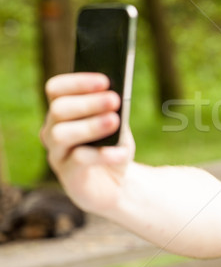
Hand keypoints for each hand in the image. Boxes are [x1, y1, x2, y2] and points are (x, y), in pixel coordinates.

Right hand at [40, 73, 134, 213]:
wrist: (117, 185)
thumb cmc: (113, 147)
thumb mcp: (118, 127)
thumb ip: (114, 112)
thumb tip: (115, 97)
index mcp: (63, 112)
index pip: (57, 89)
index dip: (78, 82)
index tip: (105, 81)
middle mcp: (53, 130)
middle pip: (58, 109)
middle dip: (88, 102)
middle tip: (114, 99)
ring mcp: (57, 154)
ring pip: (62, 134)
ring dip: (90, 125)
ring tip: (114, 121)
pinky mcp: (68, 176)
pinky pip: (79, 160)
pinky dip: (103, 154)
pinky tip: (121, 152)